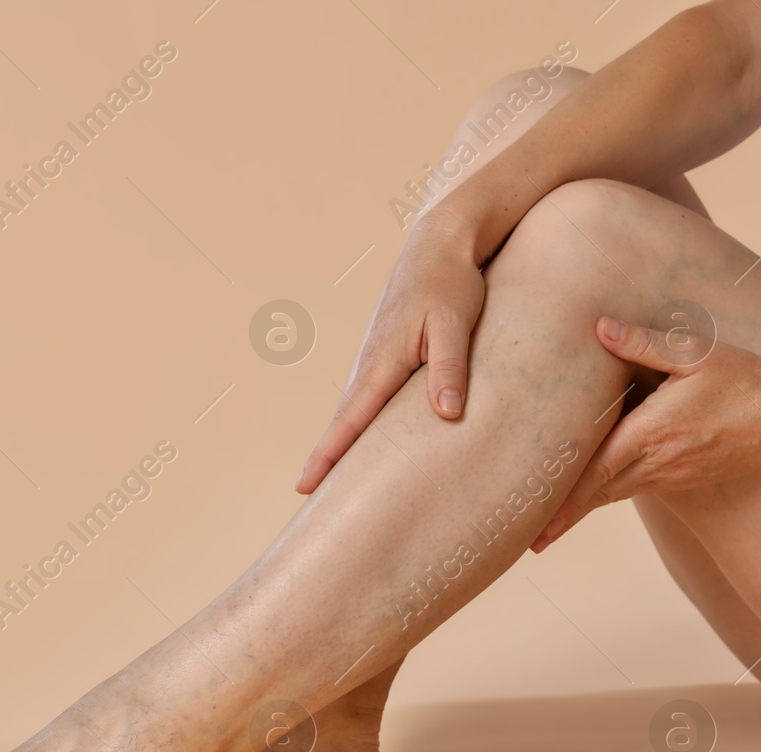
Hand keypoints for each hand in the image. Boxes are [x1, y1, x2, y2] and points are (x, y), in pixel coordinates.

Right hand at [296, 213, 485, 493]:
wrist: (441, 242)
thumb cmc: (452, 282)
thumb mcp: (455, 323)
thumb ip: (449, 368)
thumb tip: (446, 414)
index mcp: (383, 361)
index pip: (350, 420)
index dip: (327, 456)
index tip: (306, 488)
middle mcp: (370, 363)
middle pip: (343, 422)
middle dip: (324, 460)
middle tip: (308, 499)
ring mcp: (374, 359)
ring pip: (353, 411)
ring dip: (338, 443)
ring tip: (327, 482)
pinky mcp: (385, 355)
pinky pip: (366, 399)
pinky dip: (356, 424)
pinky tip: (361, 441)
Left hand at [532, 314, 760, 550]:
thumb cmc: (745, 381)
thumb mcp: (695, 353)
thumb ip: (643, 342)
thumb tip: (599, 327)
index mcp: (652, 435)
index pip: (593, 475)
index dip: (560, 503)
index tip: (533, 529)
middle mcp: (658, 464)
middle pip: (597, 495)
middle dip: (562, 517)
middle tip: (528, 543)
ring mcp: (672, 476)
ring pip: (614, 495)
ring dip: (582, 509)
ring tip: (548, 528)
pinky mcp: (684, 478)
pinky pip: (636, 488)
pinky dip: (608, 493)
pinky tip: (594, 493)